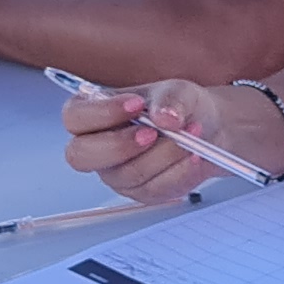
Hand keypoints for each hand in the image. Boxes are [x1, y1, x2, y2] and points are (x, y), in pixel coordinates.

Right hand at [59, 78, 237, 202]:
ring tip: (192, 133)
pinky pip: (155, 189)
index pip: (75, 117)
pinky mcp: (142, 192)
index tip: (135, 104)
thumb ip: (171, 99)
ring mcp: (117, 174)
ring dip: (164, 154)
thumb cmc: (179, 106)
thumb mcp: (178, 91)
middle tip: (153, 132)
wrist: (207, 128)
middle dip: (120, 145)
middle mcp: (97, 148)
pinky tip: (195, 155)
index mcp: (93, 114)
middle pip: (82, 156)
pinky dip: (180, 171)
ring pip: (129, 173)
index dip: (101, 113)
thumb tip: (165, 117)